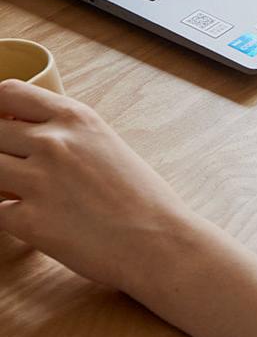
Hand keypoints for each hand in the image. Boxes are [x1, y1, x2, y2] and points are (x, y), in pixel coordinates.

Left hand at [0, 80, 191, 292]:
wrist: (161, 243)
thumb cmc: (146, 202)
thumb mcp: (110, 148)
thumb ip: (71, 137)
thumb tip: (31, 139)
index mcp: (76, 119)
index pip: (8, 93)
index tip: (3, 126)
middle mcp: (53, 143)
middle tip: (20, 172)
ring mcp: (38, 181)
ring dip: (1, 184)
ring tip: (25, 197)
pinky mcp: (30, 221)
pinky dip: (9, 218)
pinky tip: (35, 223)